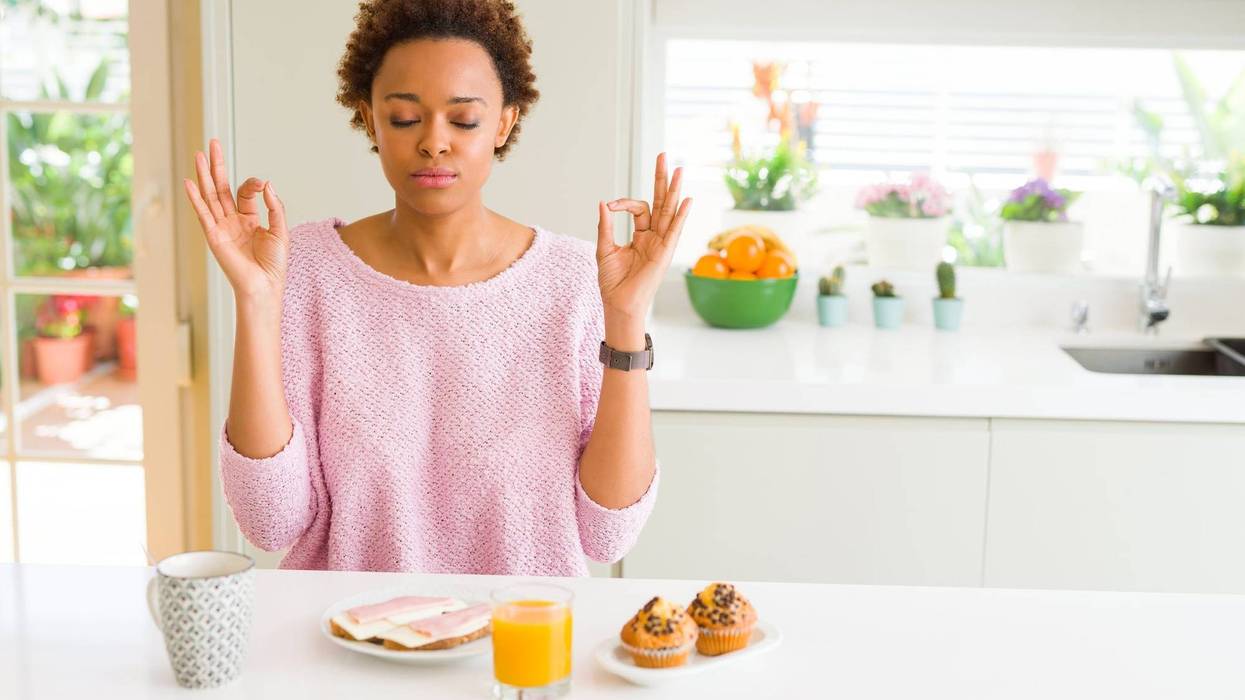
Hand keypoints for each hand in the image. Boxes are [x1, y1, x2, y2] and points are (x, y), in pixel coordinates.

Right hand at [183, 138, 288, 300]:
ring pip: (210, 196)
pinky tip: (190, 182)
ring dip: (204, 176)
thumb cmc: (274, 264)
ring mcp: (221, 227)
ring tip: (198, 154)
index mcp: (248, 220)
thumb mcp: (281, 230)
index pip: (243, 192)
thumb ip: (275, 206)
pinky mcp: (213, 236)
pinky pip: (203, 214)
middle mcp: (231, 221)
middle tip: (212, 144)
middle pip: (221, 188)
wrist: (265, 285)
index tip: (262, 185)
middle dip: (216, 166)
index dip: (252, 184)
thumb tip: (266, 183)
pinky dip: (196, 198)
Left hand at [597, 152, 692, 321]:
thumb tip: (603, 203)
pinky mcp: (664, 253)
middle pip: (660, 202)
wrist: (619, 304)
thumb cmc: (613, 282)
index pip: (638, 208)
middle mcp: (655, 237)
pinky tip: (685, 200)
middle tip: (664, 156)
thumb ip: (606, 226)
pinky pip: (674, 231)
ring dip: (673, 190)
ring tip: (678, 169)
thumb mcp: (605, 249)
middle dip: (661, 179)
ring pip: (669, 211)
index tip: (610, 206)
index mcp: (641, 235)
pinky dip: (680, 215)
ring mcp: (661, 244)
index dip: (623, 203)